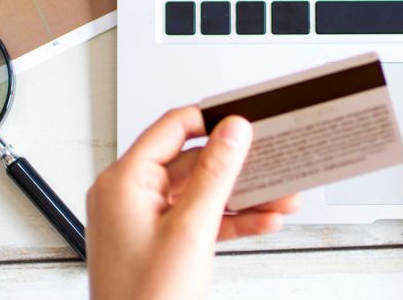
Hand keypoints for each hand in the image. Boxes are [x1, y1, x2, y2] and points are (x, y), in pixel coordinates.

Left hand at [87, 107, 299, 299]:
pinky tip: (261, 221)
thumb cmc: (145, 299)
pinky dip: (228, 221)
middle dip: (239, 169)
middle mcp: (128, 195)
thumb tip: (232, 131)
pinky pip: (197, 219)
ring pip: (200, 193)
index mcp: (123, 182)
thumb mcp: (191, 230)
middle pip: (192, 162)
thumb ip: (216, 175)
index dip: (213, 120)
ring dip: (241, 198)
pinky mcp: (157, 241)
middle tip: (274, 167)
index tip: (247, 123)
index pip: (173, 128)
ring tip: (279, 199)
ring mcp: (142, 220)